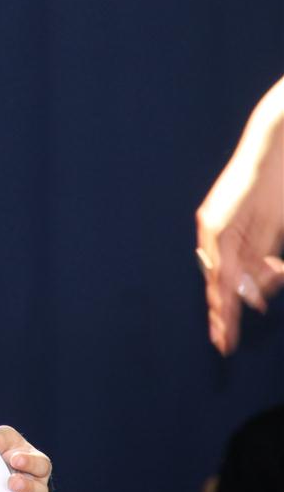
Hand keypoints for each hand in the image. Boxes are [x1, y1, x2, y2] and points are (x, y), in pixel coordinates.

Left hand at [0, 425, 51, 491]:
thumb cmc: (7, 448)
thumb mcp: (6, 438)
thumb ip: (1, 438)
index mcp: (38, 463)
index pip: (41, 465)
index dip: (29, 463)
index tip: (14, 459)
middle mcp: (36, 483)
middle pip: (39, 490)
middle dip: (26, 486)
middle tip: (12, 482)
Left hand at [196, 76, 283, 354]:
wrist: (276, 148)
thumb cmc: (276, 186)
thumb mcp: (271, 230)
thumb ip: (264, 261)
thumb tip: (256, 295)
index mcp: (229, 237)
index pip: (224, 281)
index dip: (226, 310)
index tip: (226, 337)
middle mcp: (216, 233)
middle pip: (216, 282)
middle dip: (221, 315)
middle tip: (221, 344)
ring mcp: (215, 225)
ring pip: (217, 273)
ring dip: (225, 303)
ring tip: (224, 331)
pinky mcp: (217, 216)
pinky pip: (222, 252)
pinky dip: (227, 274)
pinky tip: (234, 296)